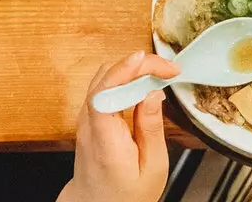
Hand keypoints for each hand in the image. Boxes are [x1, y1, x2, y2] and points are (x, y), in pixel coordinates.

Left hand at [59, 52, 181, 201]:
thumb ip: (151, 128)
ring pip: (102, 78)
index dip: (125, 70)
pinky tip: (142, 83)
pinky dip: (123, 77)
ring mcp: (84, 120)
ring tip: (158, 73)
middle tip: (167, 68)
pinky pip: (102, 86)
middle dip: (137, 64)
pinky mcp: (87, 117)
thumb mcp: (151, 168)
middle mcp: (89, 126)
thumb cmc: (125, 195)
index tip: (150, 62)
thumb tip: (153, 93)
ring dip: (131, 69)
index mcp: (105, 141)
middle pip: (104, 78)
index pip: (105, 93)